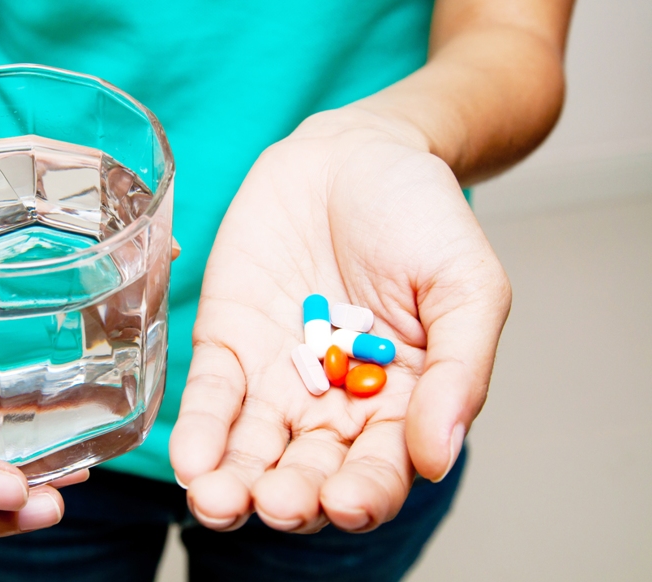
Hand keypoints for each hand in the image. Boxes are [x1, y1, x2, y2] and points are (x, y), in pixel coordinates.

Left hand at [169, 109, 510, 532]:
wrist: (356, 153)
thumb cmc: (423, 216)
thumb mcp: (465, 284)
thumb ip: (457, 370)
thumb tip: (439, 458)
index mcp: (399, 402)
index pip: (381, 469)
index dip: (364, 494)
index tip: (344, 500)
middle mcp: (333, 403)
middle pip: (308, 471)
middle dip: (289, 496)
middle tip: (276, 503)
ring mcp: (276, 376)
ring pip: (252, 448)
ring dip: (232, 482)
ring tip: (215, 501)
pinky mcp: (228, 343)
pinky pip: (213, 395)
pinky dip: (201, 428)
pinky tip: (191, 460)